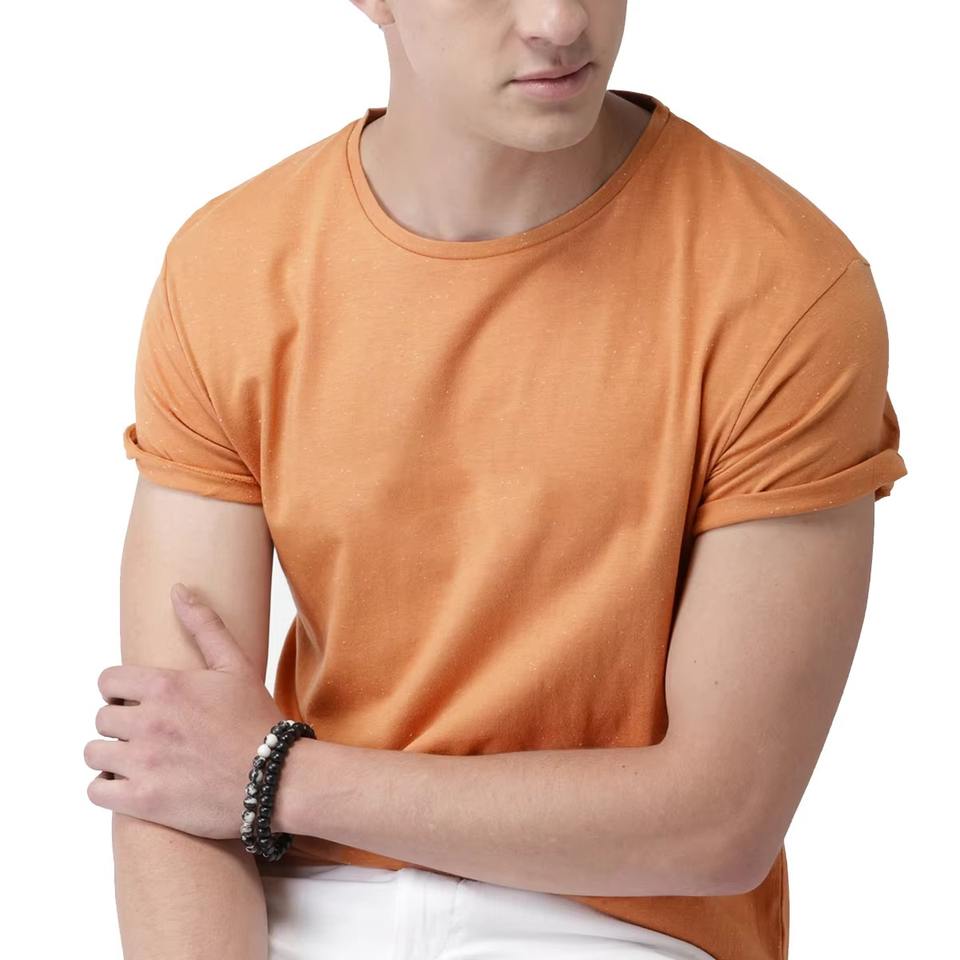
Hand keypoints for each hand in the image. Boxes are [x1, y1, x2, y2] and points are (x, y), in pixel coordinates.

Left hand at [84, 583, 285, 839]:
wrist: (277, 778)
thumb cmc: (257, 720)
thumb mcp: (235, 666)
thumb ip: (204, 625)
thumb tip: (178, 590)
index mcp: (166, 686)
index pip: (108, 681)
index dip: (121, 692)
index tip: (139, 702)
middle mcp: (149, 721)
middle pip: (101, 718)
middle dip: (121, 724)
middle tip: (149, 733)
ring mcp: (144, 762)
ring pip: (94, 753)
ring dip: (111, 755)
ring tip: (139, 759)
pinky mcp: (143, 800)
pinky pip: (96, 790)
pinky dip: (107, 788)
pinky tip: (131, 783)